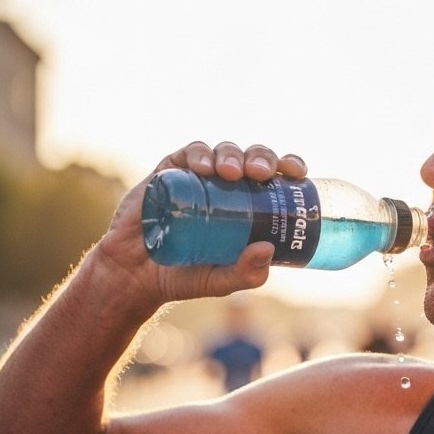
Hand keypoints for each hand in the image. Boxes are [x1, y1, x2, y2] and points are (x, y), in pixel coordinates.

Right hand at [93, 141, 308, 304]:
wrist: (135, 274)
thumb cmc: (185, 276)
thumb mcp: (220, 281)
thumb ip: (245, 274)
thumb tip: (268, 250)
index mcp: (249, 205)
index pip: (276, 179)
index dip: (289, 167)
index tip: (298, 173)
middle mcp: (227, 186)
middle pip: (252, 159)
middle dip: (261, 158)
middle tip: (261, 173)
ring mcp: (198, 177)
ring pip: (223, 152)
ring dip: (231, 155)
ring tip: (230, 172)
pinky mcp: (170, 172)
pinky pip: (187, 154)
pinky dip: (198, 154)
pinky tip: (203, 166)